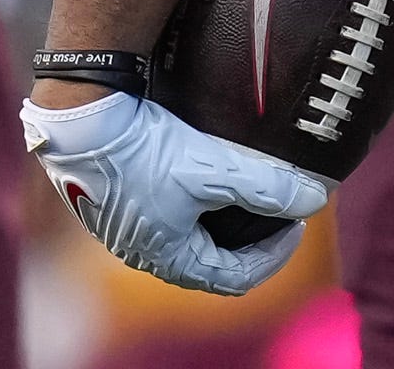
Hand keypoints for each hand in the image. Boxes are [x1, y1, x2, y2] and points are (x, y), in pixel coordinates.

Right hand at [22, 90, 330, 295]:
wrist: (80, 116)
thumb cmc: (143, 151)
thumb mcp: (213, 170)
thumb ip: (266, 188)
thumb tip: (313, 199)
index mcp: (166, 257)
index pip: (233, 277)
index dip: (272, 256)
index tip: (295, 224)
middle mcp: (141, 248)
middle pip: (207, 258)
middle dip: (245, 236)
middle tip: (272, 207)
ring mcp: (124, 220)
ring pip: (183, 230)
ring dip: (217, 215)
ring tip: (240, 183)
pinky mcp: (113, 190)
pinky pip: (162, 205)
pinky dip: (191, 195)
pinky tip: (198, 164)